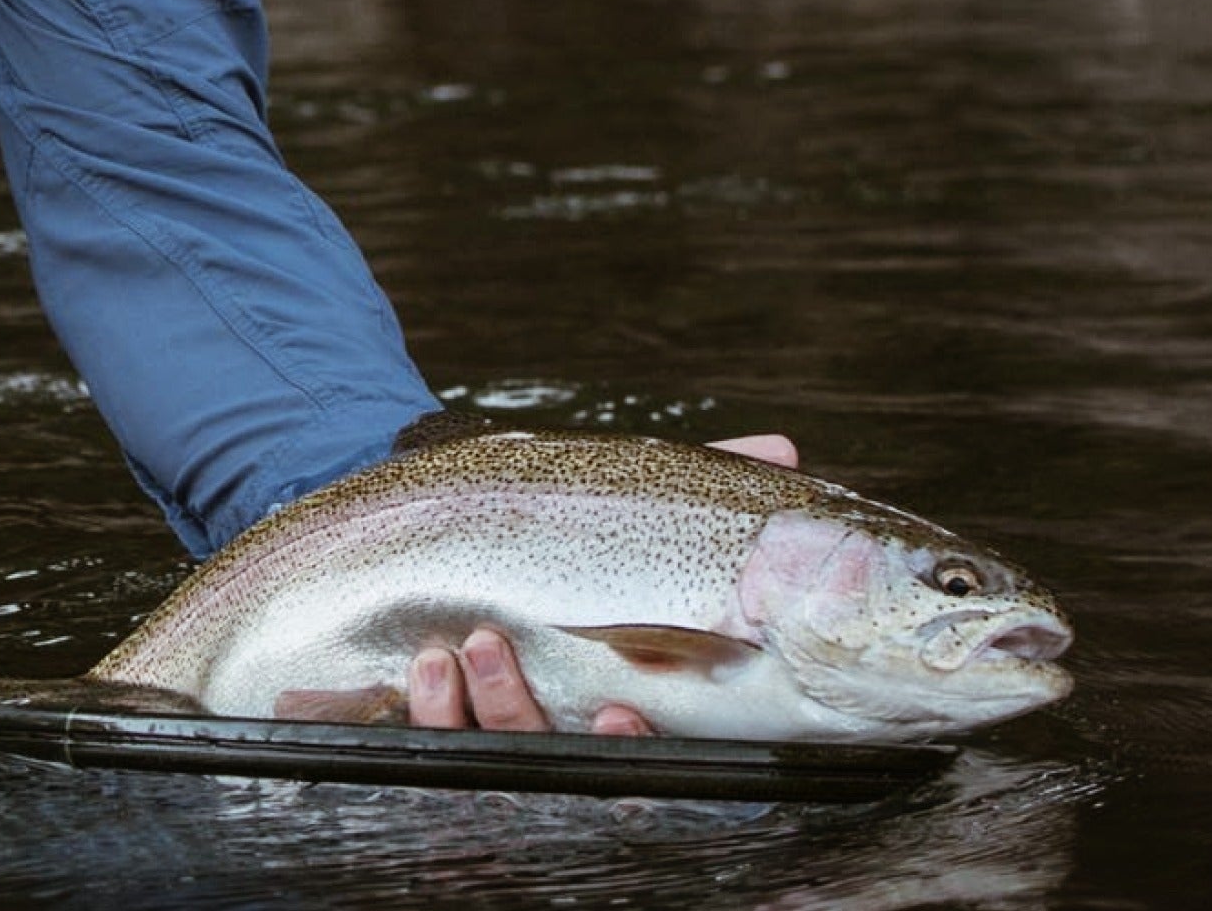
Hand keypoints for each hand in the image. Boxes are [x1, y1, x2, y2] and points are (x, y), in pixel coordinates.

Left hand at [402, 432, 801, 732]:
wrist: (446, 512)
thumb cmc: (563, 520)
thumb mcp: (637, 498)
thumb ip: (704, 483)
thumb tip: (780, 453)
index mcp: (624, 693)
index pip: (637, 750)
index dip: (634, 747)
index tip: (622, 714)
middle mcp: (560, 722)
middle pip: (560, 759)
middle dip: (548, 726)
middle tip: (521, 662)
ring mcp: (493, 723)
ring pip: (491, 749)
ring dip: (484, 707)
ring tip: (471, 647)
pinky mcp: (436, 714)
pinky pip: (431, 736)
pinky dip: (432, 708)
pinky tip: (434, 663)